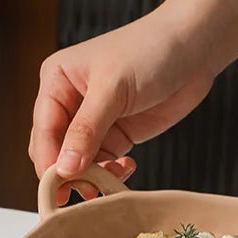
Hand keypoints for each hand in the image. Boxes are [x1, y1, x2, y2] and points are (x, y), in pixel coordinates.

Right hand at [28, 10, 213, 203]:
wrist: (194, 47)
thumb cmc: (150, 49)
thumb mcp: (113, 88)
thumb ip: (87, 129)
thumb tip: (64, 167)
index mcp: (56, 81)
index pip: (43, 129)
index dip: (48, 160)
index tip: (59, 186)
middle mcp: (70, 102)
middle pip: (54, 149)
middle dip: (68, 172)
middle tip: (85, 190)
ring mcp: (94, 121)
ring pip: (78, 162)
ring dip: (92, 175)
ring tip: (111, 178)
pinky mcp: (117, 134)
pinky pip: (103, 163)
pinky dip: (111, 172)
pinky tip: (127, 168)